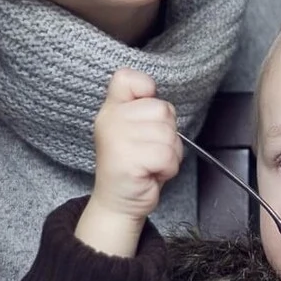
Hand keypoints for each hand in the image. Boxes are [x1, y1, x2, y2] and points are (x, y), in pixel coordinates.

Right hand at [86, 68, 182, 224]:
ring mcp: (116, 139)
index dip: (145, 88)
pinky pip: (166, 155)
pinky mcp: (126, 160)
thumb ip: (144, 109)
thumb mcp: (135, 129)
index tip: (145, 112)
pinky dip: (168, 168)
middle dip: (168, 134)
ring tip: (151, 163)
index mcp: (111, 109)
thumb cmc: (134, 165)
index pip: (127, 78)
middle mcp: (110, 119)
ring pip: (168, 134)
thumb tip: (158, 98)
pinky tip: (151, 173)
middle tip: (151, 151)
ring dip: (169, 154)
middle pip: (163, 110)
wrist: (119, 202)